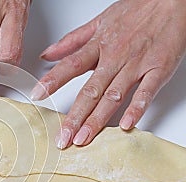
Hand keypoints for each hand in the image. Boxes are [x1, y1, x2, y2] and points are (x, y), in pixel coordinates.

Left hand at [31, 0, 185, 148]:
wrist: (173, 0)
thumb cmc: (138, 9)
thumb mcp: (99, 21)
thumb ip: (72, 40)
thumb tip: (48, 54)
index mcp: (99, 45)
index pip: (70, 66)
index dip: (52, 81)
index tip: (37, 95)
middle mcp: (115, 57)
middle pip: (90, 91)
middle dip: (74, 116)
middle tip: (63, 137)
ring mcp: (137, 65)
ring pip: (113, 96)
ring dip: (97, 119)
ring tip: (83, 138)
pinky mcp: (159, 69)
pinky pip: (146, 91)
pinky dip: (136, 108)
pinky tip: (125, 125)